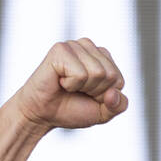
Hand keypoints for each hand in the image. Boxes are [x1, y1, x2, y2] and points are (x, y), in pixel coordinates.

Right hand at [13, 38, 128, 129]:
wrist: (42, 115)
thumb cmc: (71, 109)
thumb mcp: (102, 112)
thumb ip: (118, 106)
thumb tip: (113, 93)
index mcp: (102, 57)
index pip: (119, 80)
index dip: (104, 96)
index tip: (88, 95)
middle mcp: (89, 46)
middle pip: (110, 75)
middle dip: (95, 92)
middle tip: (76, 91)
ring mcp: (74, 45)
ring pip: (97, 73)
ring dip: (82, 88)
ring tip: (68, 85)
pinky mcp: (60, 49)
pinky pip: (80, 74)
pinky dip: (71, 84)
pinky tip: (60, 81)